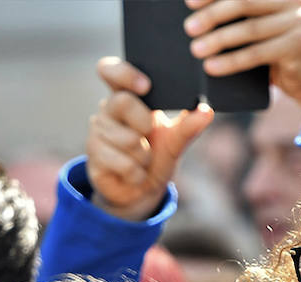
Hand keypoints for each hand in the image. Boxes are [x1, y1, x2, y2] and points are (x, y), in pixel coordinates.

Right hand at [86, 57, 214, 222]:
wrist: (142, 192)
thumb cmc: (157, 157)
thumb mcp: (176, 141)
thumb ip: (189, 126)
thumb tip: (206, 111)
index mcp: (127, 96)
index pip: (111, 70)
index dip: (124, 73)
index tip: (145, 86)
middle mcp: (108, 110)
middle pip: (122, 102)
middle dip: (144, 123)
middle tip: (148, 135)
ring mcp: (98, 132)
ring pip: (127, 139)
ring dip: (144, 156)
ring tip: (142, 160)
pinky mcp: (94, 156)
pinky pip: (122, 162)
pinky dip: (137, 173)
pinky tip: (135, 174)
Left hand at [184, 0, 300, 127]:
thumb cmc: (277, 54)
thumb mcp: (260, 29)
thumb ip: (241, 17)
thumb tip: (197, 17)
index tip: (188, 1)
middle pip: (244, 2)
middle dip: (212, 15)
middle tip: (189, 28)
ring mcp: (300, 20)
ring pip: (250, 28)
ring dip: (219, 40)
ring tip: (196, 50)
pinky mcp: (299, 44)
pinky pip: (257, 52)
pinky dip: (231, 61)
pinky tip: (212, 67)